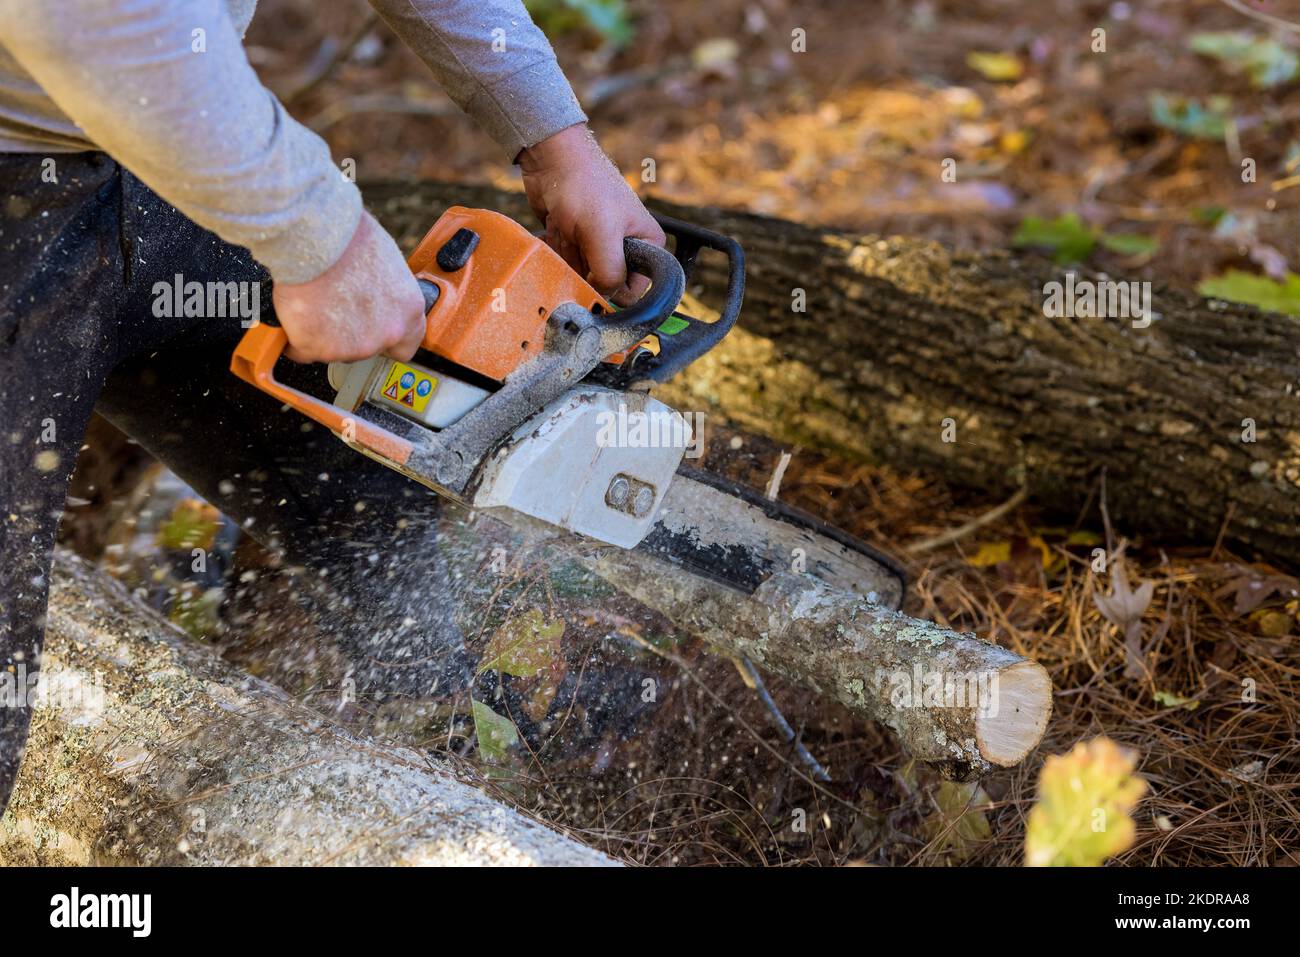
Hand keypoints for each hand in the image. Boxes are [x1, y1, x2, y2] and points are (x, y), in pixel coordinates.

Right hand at [273, 211, 424, 363]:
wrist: (314, 236)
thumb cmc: (347, 237)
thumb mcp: (386, 262)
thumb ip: (386, 292)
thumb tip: (373, 296)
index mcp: (408, 310)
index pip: (405, 346)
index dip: (385, 341)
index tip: (370, 331)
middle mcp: (387, 333)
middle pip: (365, 349)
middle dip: (348, 334)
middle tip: (333, 306)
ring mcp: (353, 346)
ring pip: (333, 351)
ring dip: (322, 334)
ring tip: (314, 301)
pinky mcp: (318, 348)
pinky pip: (301, 349)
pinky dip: (294, 336)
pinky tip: (296, 312)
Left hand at [519, 123, 665, 304]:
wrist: (551, 160)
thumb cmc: (584, 185)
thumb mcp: (603, 233)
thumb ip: (611, 272)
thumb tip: (606, 297)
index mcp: (647, 246)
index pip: (635, 290)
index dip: (613, 289)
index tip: (594, 272)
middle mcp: (627, 249)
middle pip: (605, 285)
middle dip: (585, 269)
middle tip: (578, 241)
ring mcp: (600, 247)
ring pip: (583, 277)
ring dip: (569, 258)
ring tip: (567, 229)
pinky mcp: (578, 244)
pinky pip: (567, 265)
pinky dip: (558, 252)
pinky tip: (558, 228)